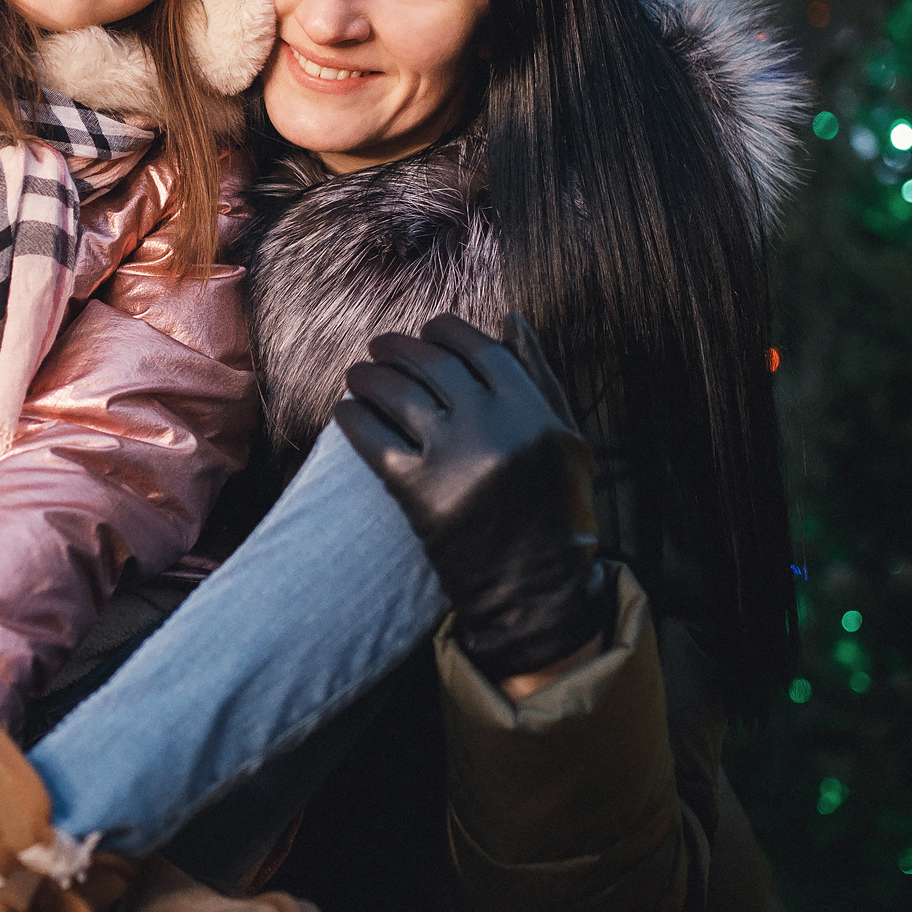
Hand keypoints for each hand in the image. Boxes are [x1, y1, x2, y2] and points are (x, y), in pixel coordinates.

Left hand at [334, 314, 611, 682]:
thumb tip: (509, 320)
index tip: (428, 329)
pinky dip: (353, 417)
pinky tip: (346, 411)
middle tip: (378, 346)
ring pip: (396, 394)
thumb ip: (539, 378)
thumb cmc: (556, 511)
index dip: (446, 331)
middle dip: (397, 347)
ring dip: (368, 376)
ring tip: (357, 374)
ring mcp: (453, 459)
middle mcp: (493, 428)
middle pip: (431, 364)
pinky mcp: (418, 492)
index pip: (479, 349)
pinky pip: (372, 438)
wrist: (534, 591)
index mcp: (532, 411)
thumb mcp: (566, 440)